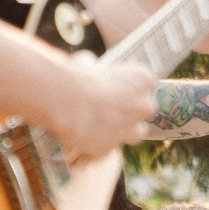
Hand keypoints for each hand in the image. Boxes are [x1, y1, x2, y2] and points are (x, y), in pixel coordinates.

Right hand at [43, 58, 158, 159]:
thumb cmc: (75, 76)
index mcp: (143, 79)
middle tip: (107, 107)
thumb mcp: (86, 62)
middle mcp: (144, 106)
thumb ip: (95, 68)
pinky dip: (97, 142)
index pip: (146, 84)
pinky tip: (82, 133)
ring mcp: (131, 129)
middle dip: (129, 110)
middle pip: (144, 110)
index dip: (129, 87)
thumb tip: (87, 65)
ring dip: (121, 130)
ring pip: (134, 133)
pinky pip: (108, 146)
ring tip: (98, 124)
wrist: (63, 102)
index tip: (114, 88)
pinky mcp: (113, 147)